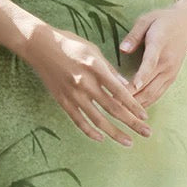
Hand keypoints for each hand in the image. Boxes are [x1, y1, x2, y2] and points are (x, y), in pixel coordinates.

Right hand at [26, 25, 152, 145]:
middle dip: (132, 123)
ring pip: (97, 119)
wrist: (39, 46)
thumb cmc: (69, 43)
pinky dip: (90, 131)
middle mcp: (85, 83)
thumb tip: (126, 85)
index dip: (134, 106)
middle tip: (147, 133)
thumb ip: (109, 69)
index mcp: (95, 67)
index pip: (120, 92)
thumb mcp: (93, 50)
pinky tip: (101, 138)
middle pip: (113, 108)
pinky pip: (78, 120)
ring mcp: (73, 94)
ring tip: (128, 142)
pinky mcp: (62, 100)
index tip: (145, 116)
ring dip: (114, 133)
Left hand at [120, 0, 186, 107]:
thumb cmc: (162, 20)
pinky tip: (131, 111)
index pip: (150, 62)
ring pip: (152, 93)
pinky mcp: (171, 78)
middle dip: (130, 96)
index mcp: (159, 44)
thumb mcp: (146, 20)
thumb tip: (122, 49)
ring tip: (118, 112)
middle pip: (149, 84)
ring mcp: (170, 72)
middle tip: (110, 104)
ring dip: (136, 104)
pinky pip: (157, 95)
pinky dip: (145, 103)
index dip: (141, 76)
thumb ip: (134, 35)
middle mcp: (167, 62)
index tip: (131, 87)